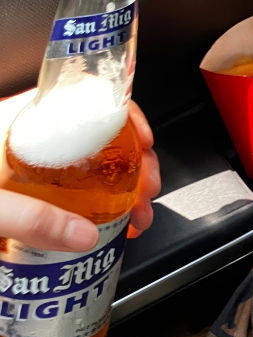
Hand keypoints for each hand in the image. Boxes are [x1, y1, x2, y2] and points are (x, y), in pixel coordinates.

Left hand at [0, 98, 159, 250]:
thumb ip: (31, 218)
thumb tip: (87, 236)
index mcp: (22, 123)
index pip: (86, 100)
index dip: (124, 117)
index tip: (145, 141)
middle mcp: (33, 137)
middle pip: (101, 138)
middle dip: (135, 164)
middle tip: (147, 193)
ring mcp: (33, 164)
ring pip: (94, 166)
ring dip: (125, 189)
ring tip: (137, 217)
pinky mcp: (30, 190)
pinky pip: (76, 191)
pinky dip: (100, 205)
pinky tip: (110, 224)